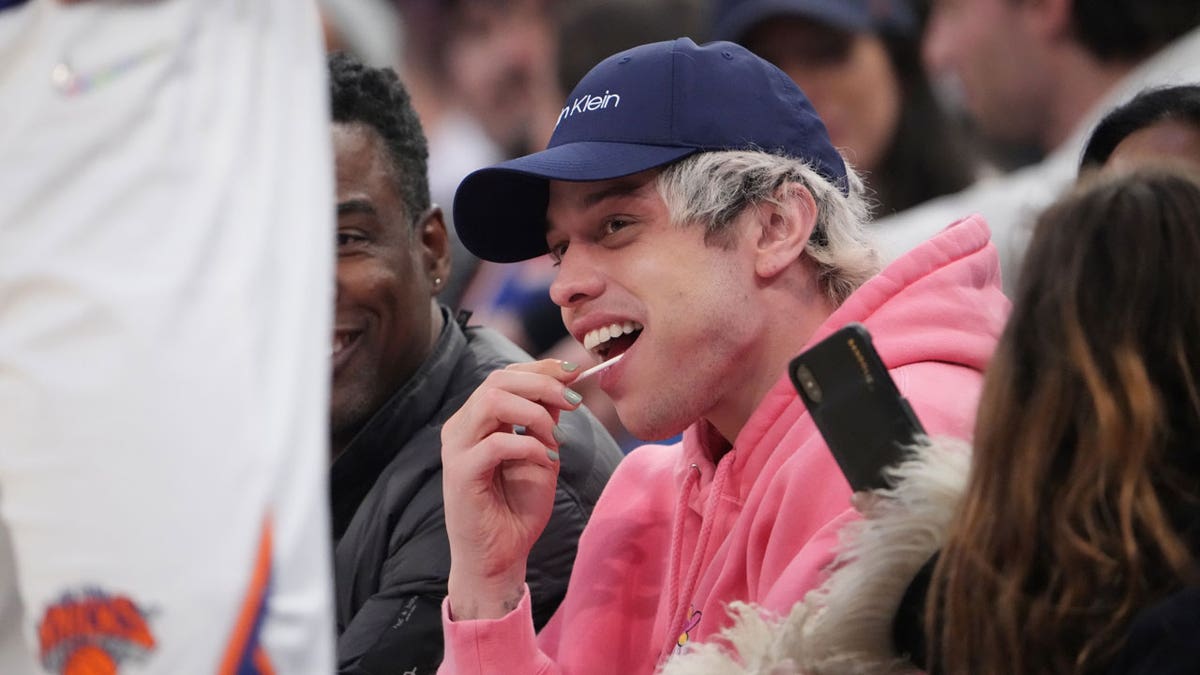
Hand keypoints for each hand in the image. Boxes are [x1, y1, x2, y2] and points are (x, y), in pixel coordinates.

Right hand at [442, 359, 582, 619]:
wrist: (500, 557)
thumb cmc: (517, 508)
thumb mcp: (541, 454)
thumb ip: (545, 421)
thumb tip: (564, 384)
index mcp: (477, 420)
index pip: (504, 376)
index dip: (540, 368)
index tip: (574, 373)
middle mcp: (461, 427)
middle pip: (498, 380)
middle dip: (542, 383)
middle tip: (574, 400)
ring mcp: (456, 449)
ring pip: (492, 401)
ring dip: (535, 412)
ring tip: (556, 437)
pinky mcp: (459, 473)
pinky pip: (496, 443)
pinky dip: (529, 445)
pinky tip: (546, 459)